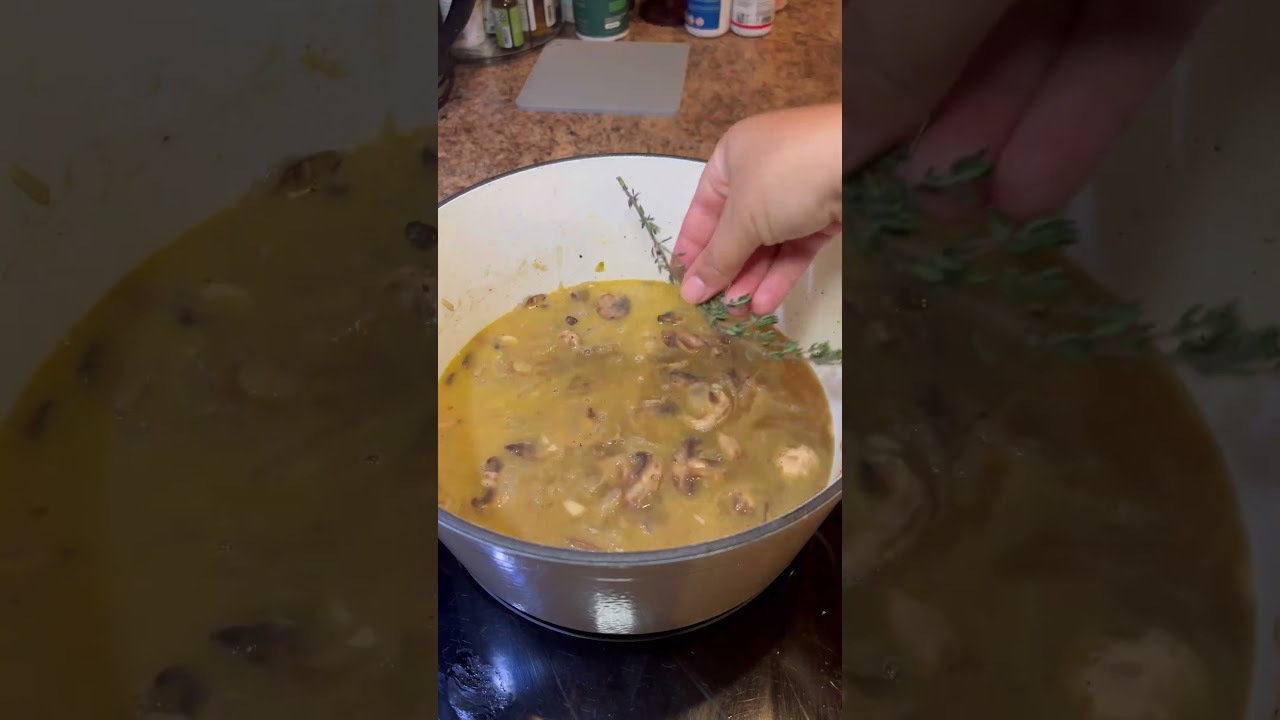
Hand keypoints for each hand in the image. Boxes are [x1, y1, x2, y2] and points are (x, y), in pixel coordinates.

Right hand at [673, 104, 841, 315]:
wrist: (864, 160)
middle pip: (736, 231)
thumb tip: (689, 292)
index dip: (692, 248)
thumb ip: (718, 258)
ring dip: (752, 279)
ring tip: (738, 313)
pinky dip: (779, 275)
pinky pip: (795, 248)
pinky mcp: (824, 215)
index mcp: (732, 157)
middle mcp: (762, 173)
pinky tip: (764, 304)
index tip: (684, 285)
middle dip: (726, 270)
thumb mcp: (743, 218)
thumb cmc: (786, 176)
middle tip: (714, 308)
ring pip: (766, 244)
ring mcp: (795, 194)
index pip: (703, 210)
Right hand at [846, 0, 1214, 217]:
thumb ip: (886, 66)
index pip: (892, 28)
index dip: (881, 96)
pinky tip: (1036, 187)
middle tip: (926, 215)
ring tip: (976, 219)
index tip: (868, 175)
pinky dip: (1079, 117)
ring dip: (1007, 139)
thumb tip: (851, 145)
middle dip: (944, 131)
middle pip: (964, 42)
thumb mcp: (912, 2)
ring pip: (1043, 50)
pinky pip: (1119, 48)